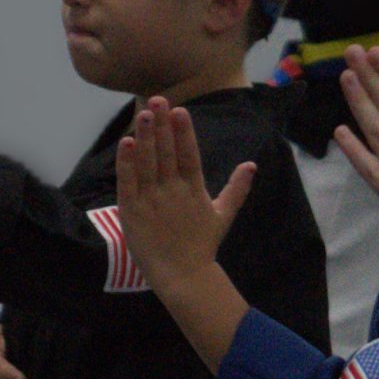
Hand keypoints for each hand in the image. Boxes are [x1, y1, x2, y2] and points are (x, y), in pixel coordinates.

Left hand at [113, 97, 255, 291]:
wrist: (183, 278)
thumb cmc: (201, 246)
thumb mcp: (223, 215)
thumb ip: (237, 189)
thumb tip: (252, 165)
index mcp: (194, 190)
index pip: (189, 155)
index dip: (184, 132)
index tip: (180, 110)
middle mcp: (173, 192)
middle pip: (167, 153)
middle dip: (162, 125)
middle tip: (157, 99)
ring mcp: (152, 201)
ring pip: (147, 163)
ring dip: (145, 137)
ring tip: (143, 113)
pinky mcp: (132, 211)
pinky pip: (128, 182)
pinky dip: (126, 163)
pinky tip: (126, 142)